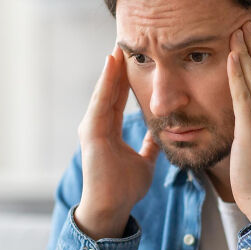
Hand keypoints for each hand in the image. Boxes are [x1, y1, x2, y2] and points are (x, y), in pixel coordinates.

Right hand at [74, 45, 160, 239]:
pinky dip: (106, 82)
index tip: (134, 58)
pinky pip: (101, 102)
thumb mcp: (144, 161)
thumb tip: (159, 135)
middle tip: (124, 42)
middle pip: (109, 90)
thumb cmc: (125, 188)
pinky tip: (111, 64)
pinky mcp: (91, 132)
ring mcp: (92, 128)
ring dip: (111, 69)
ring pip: (104, 92)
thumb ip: (149, 146)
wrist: (113, 207)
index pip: (118, 98)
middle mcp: (98, 125)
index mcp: (109, 130)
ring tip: (118, 46)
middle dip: (117, 67)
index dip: (125, 78)